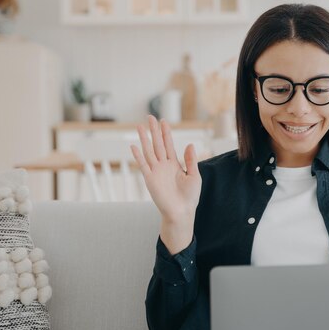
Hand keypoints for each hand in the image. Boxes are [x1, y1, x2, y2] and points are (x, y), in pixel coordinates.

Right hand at [131, 116, 201, 253]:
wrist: (181, 212)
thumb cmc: (190, 197)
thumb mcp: (194, 176)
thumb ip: (190, 160)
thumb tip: (189, 144)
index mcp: (175, 165)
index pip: (169, 145)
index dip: (166, 133)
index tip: (164, 121)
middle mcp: (164, 166)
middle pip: (157, 144)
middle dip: (154, 131)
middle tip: (150, 117)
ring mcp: (156, 171)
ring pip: (149, 151)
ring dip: (144, 139)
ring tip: (140, 126)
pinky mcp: (150, 179)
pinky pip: (143, 165)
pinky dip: (138, 155)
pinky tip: (134, 146)